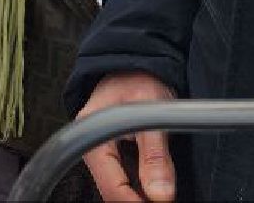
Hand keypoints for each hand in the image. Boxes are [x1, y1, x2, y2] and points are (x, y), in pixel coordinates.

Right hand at [78, 71, 178, 202]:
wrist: (134, 65)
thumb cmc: (139, 80)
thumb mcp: (152, 113)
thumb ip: (155, 155)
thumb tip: (161, 195)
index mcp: (91, 135)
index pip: (111, 186)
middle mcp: (90, 146)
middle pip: (111, 190)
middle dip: (137, 200)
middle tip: (164, 200)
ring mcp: (99, 150)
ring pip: (117, 186)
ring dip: (138, 194)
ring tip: (161, 193)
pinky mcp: (110, 152)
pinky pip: (122, 177)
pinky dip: (139, 185)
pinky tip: (154, 184)